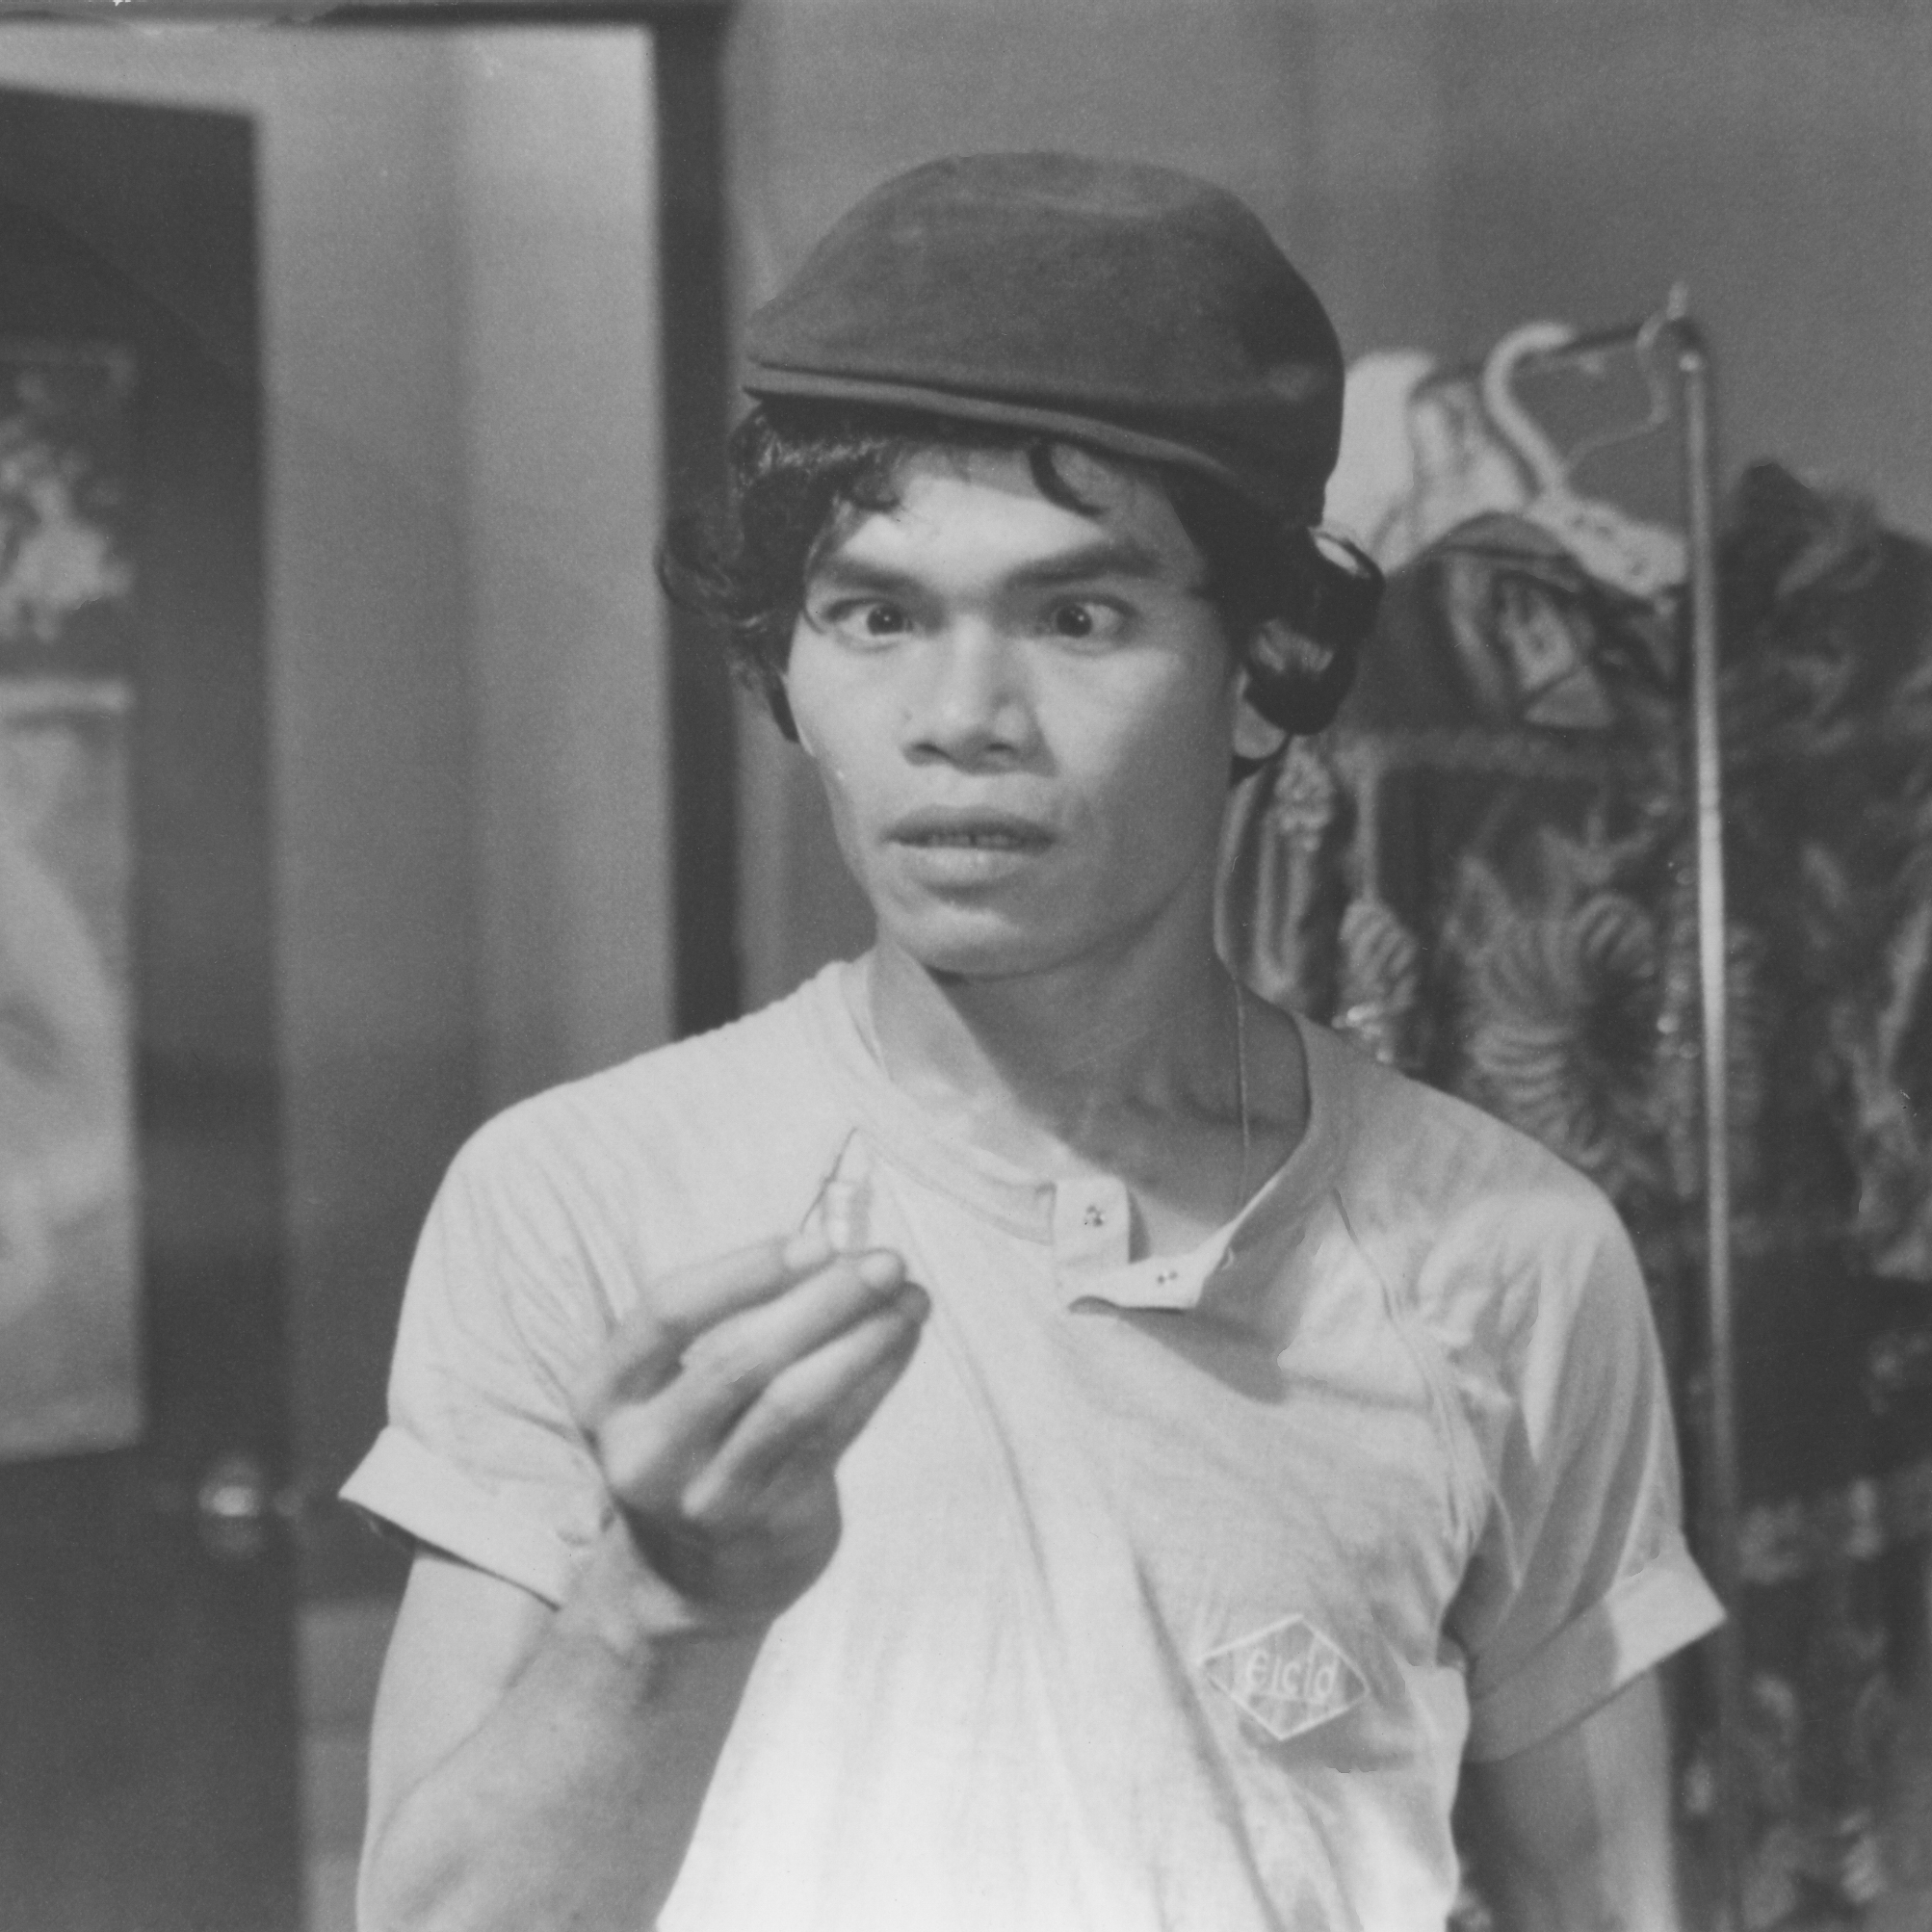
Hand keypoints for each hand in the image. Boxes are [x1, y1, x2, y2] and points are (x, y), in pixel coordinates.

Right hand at [569, 1230, 927, 1631]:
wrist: (693, 1577)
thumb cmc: (698, 1440)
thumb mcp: (677, 1385)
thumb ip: (736, 1322)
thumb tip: (838, 1254)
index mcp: (604, 1395)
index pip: (667, 1312)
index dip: (745, 1271)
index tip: (819, 1242)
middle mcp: (642, 1452)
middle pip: (737, 1359)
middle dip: (823, 1302)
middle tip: (887, 1262)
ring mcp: (702, 1497)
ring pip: (793, 1403)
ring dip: (863, 1341)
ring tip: (911, 1299)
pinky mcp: (764, 1522)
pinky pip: (830, 1437)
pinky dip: (874, 1381)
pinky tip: (902, 1343)